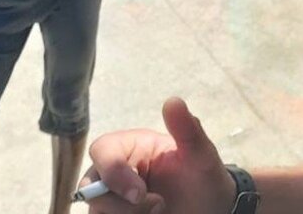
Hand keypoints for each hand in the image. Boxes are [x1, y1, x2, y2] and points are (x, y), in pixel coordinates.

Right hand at [81, 98, 236, 213]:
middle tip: (157, 207)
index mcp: (132, 148)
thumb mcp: (201, 156)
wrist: (211, 210)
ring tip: (159, 213)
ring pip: (96, 210)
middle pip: (90, 185)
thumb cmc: (203, 179)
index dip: (112, 171)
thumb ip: (187, 130)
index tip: (139, 192)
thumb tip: (173, 101)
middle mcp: (117, 173)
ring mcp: (113, 199)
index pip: (102, 150)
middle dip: (117, 202)